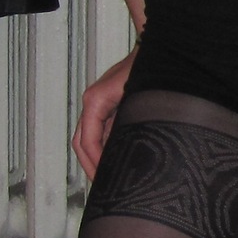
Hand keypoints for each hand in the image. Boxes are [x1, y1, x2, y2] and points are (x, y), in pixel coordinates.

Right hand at [74, 50, 136, 179]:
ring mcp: (99, 105)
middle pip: (82, 143)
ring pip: (89, 139)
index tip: (104, 180)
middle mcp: (93, 103)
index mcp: (95, 101)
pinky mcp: (108, 107)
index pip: (87, 141)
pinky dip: (105, 149)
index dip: (94, 163)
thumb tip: (125, 153)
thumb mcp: (139, 101)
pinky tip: (117, 162)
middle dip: (91, 166)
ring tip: (110, 180)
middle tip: (105, 187)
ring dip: (97, 159)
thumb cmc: (149, 70)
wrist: (155, 50)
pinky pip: (101, 132)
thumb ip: (129, 126)